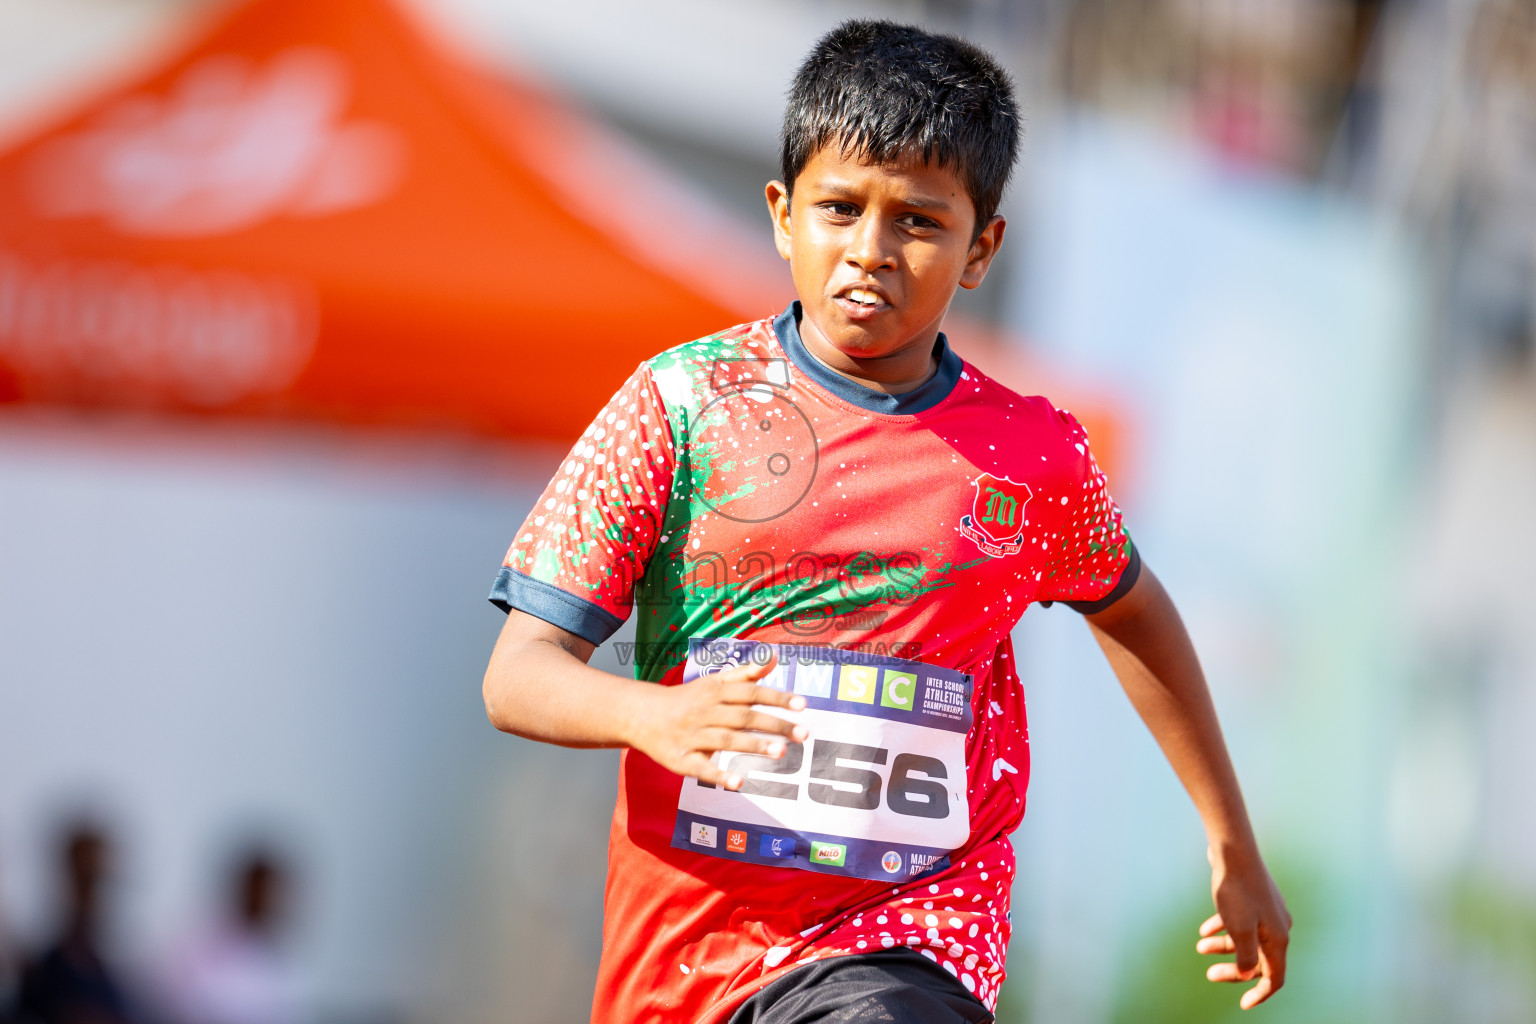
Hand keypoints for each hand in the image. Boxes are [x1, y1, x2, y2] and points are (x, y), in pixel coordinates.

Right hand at [626, 652, 807, 788]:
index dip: (776, 697)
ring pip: (725, 740)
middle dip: (773, 725)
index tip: (802, 705)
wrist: (640, 715)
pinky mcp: (681, 760)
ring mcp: (692, 736)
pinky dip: (719, 775)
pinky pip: (701, 768)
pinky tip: (739, 783)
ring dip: (753, 745)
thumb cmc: (687, 699)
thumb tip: (774, 656)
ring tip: (781, 752)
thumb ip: (745, 673)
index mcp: (714, 692)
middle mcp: (704, 712)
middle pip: (743, 717)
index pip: (750, 693)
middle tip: (803, 734)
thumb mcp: (713, 682)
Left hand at [1197, 845, 1291, 1008]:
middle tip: (1209, 974)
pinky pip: (1241, 922)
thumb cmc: (1236, 891)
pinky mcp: (1254, 900)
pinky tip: (1204, 930)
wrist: (1233, 851)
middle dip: (1234, 970)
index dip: (1260, 994)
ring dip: (1224, 947)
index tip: (1243, 1004)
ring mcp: (1267, 912)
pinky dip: (1224, 928)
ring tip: (1199, 946)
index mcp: (1278, 939)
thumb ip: (1246, 957)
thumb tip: (1248, 974)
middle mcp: (1278, 927)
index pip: (1274, 977)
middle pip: (1258, 960)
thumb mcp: (1240, 930)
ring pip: (1247, 940)